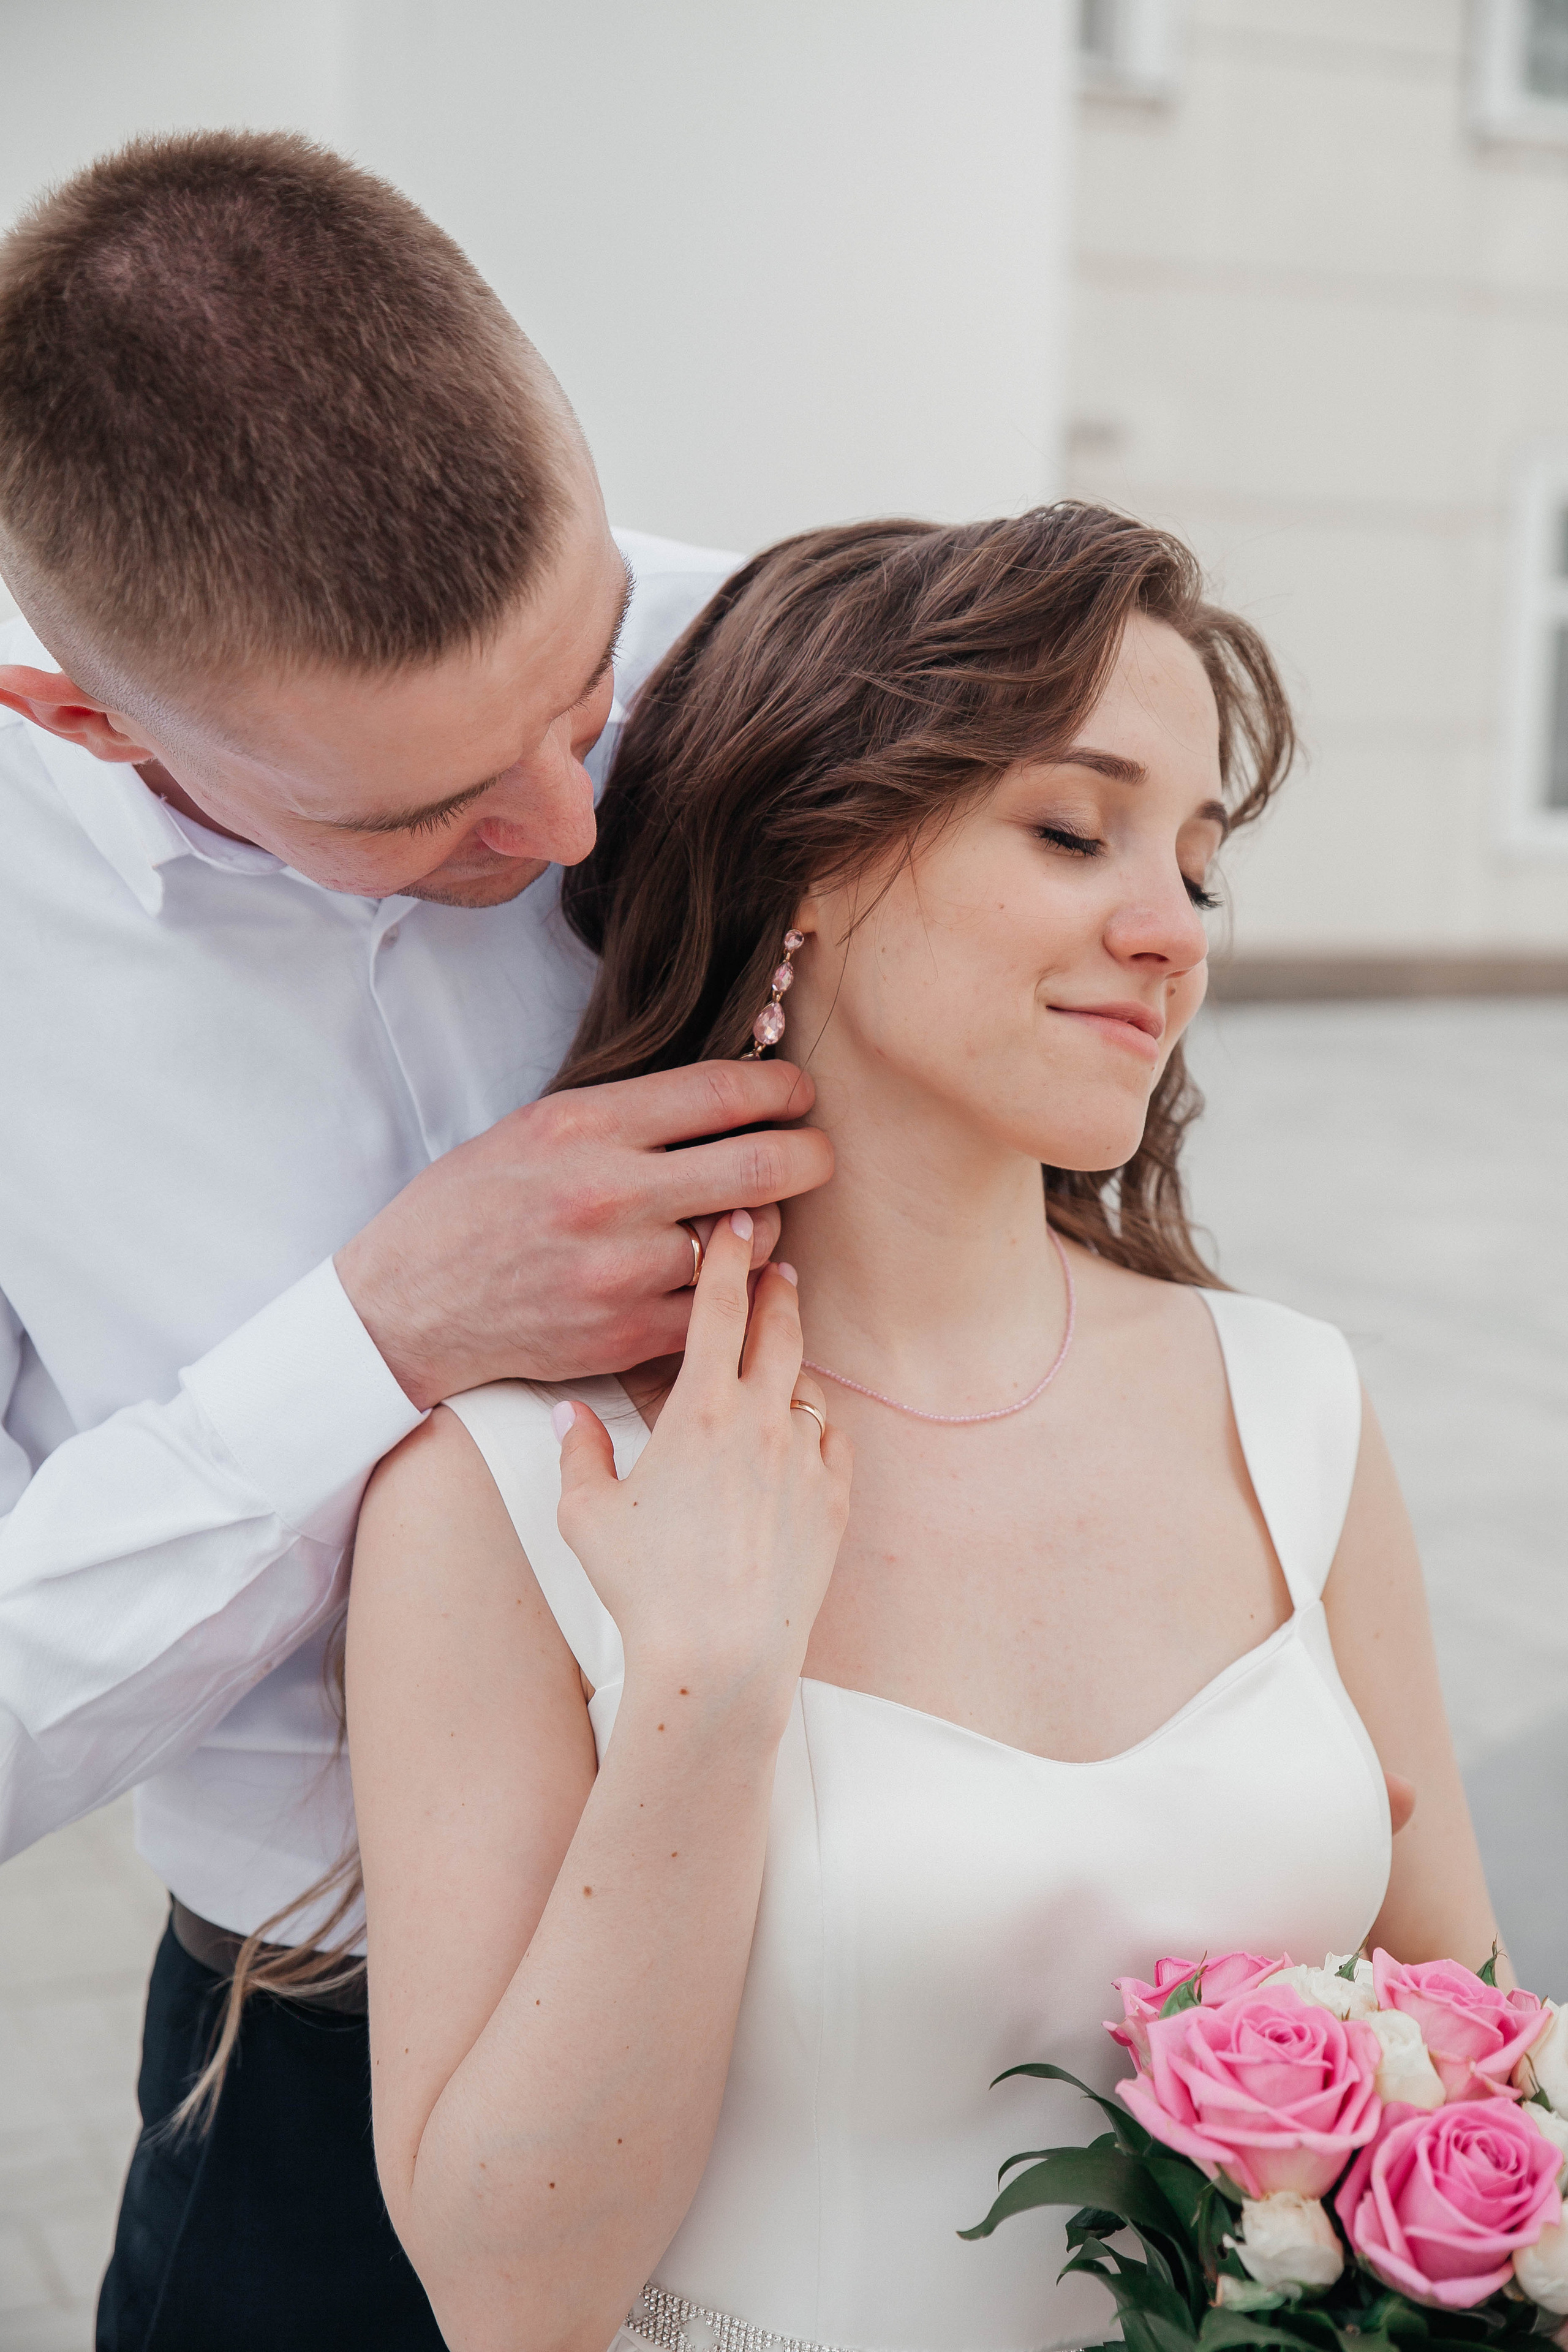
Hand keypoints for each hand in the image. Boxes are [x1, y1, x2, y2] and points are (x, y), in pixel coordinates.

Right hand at [336, 1062, 831, 1408]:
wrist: (408, 1305)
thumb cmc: (472, 1206)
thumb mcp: (536, 1127)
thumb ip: (627, 1114)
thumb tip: (725, 1098)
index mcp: (586, 1126)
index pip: (720, 1093)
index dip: (781, 1087)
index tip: (799, 1091)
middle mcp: (611, 1194)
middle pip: (759, 1167)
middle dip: (809, 1154)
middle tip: (818, 1151)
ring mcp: (623, 1271)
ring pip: (748, 1245)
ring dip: (766, 1229)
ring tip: (749, 1220)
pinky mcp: (626, 1335)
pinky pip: (719, 1310)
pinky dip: (735, 1292)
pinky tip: (727, 1278)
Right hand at [554, 1211, 851, 1697]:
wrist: (721, 1658)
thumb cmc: (646, 1588)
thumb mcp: (587, 1517)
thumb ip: (578, 1455)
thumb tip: (570, 1417)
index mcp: (700, 1411)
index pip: (718, 1308)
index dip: (727, 1256)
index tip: (734, 1221)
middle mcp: (763, 1422)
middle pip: (780, 1329)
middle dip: (776, 1289)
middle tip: (776, 1264)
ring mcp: (806, 1461)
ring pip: (806, 1387)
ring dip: (790, 1367)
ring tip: (777, 1362)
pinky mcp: (834, 1503)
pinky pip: (832, 1443)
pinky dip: (815, 1431)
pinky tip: (799, 1437)